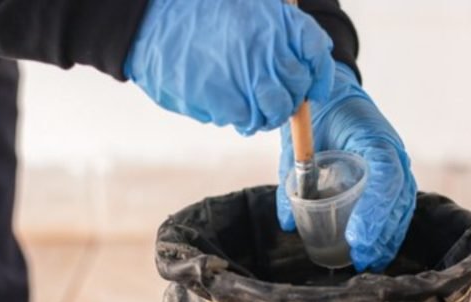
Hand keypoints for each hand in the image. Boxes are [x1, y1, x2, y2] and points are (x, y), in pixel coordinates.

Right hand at [124, 0, 334, 135]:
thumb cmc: (194, 11)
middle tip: (272, 100)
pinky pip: (247, 120)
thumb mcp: (244, 5)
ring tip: (250, 108)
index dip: (319, 75)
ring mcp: (249, 77)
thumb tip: (294, 64)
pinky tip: (230, 111)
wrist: (152, 20)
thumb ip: (272, 28)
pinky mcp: (228, 101)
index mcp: (277, 21)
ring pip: (275, 110)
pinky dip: (242, 120)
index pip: (316, 52)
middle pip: (296, 87)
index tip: (315, 89)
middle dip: (288, 98)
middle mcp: (270, 49)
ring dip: (266, 114)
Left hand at [276, 62, 416, 271]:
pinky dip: (390, 228)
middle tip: (361, 258)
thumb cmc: (318, 113)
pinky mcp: (393, 173)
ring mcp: (397, 162)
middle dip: (381, 233)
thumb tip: (287, 222)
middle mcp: (393, 150)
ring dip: (388, 236)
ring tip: (370, 261)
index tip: (357, 237)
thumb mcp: (299, 143)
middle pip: (398, 197)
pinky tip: (378, 249)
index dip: (374, 210)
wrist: (334, 92)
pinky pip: (399, 203)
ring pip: (402, 204)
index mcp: (373, 137)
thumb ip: (292, 179)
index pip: (385, 175)